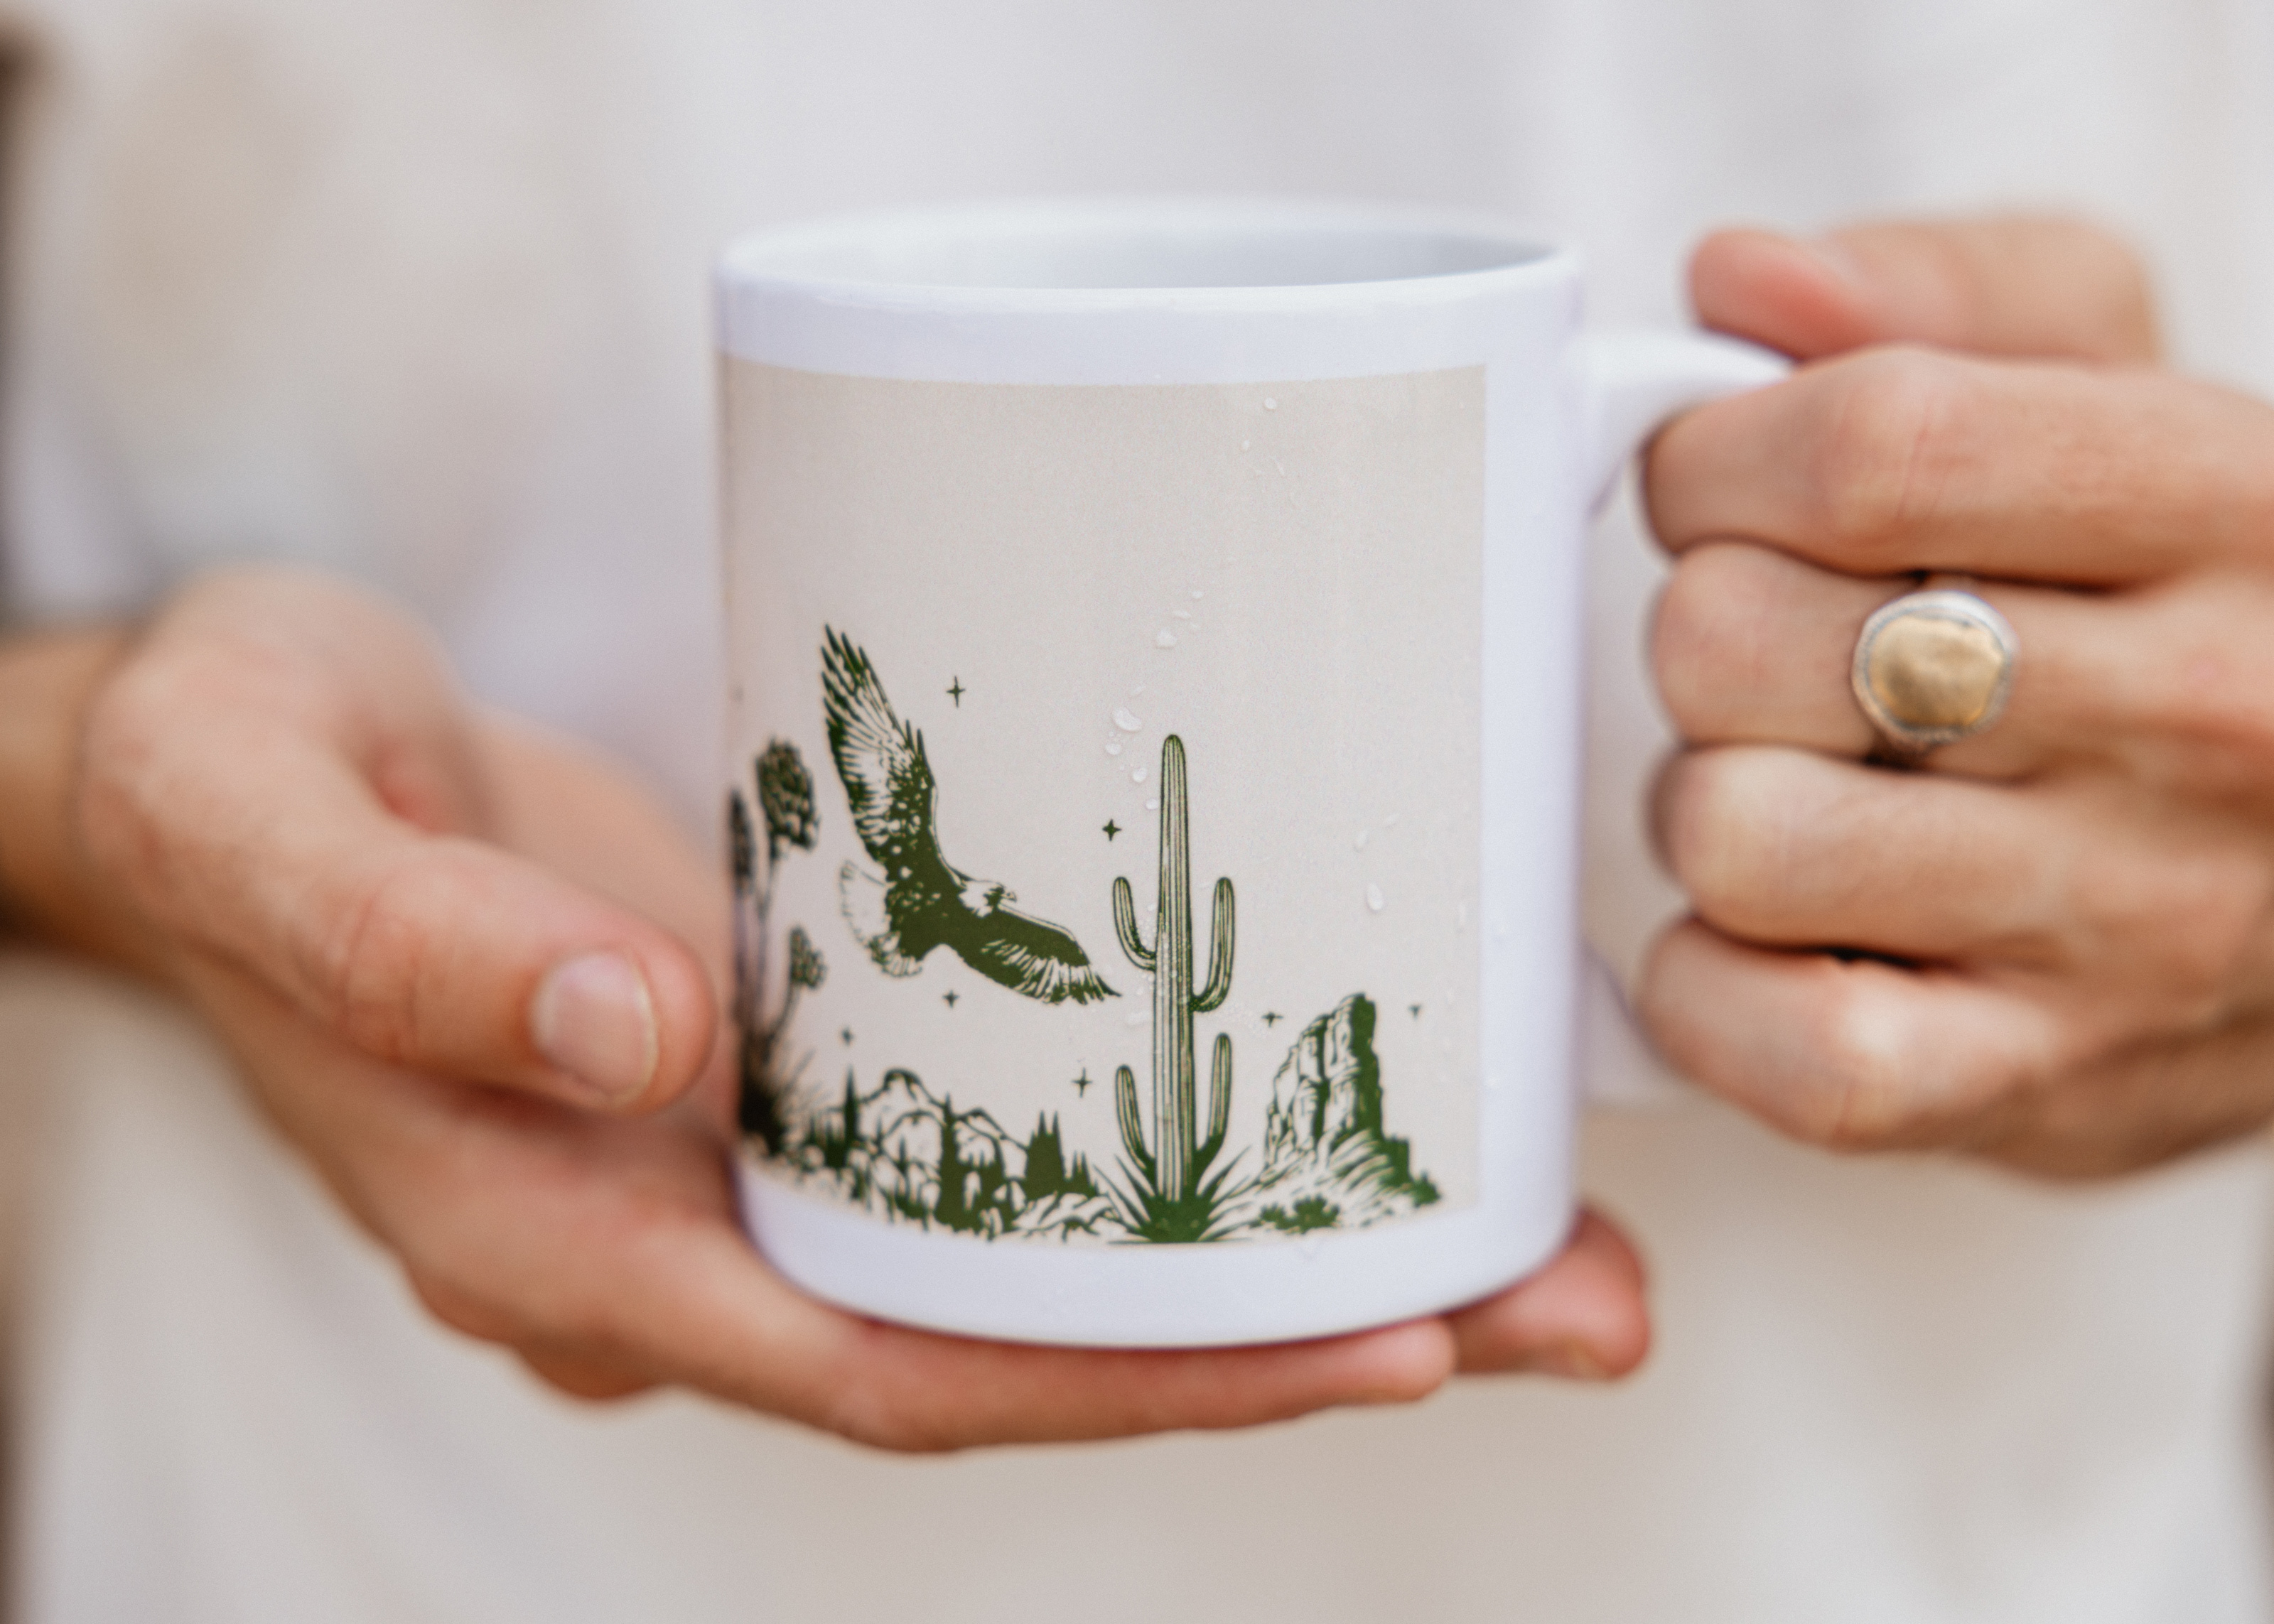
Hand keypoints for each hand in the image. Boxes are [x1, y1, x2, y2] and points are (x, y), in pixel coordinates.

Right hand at [57, 568, 1646, 1447]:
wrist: (214, 769)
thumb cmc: (230, 790)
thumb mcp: (271, 812)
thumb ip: (429, 943)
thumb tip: (649, 1040)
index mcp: (565, 1227)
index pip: (887, 1368)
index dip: (1133, 1380)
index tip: (1383, 1340)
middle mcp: (688, 1229)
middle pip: (1020, 1345)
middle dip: (1288, 1343)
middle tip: (1558, 1293)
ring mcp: (754, 1153)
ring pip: (1042, 1262)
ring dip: (1277, 1261)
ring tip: (1526, 1225)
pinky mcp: (804, 1051)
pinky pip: (1010, 1146)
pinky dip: (1170, 1154)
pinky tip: (1317, 1108)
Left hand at [1639, 217, 2273, 1175]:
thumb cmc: (2200, 604)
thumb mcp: (2126, 382)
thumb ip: (1941, 294)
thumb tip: (1742, 283)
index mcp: (2225, 503)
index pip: (1868, 448)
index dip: (1716, 460)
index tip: (1718, 487)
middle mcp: (2196, 715)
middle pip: (1745, 644)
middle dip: (1702, 631)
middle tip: (1771, 651)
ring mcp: (2125, 920)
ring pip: (1735, 835)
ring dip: (1706, 803)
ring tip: (1789, 784)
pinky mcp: (2044, 1081)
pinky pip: (1778, 1049)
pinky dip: (1709, 990)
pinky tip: (1765, 933)